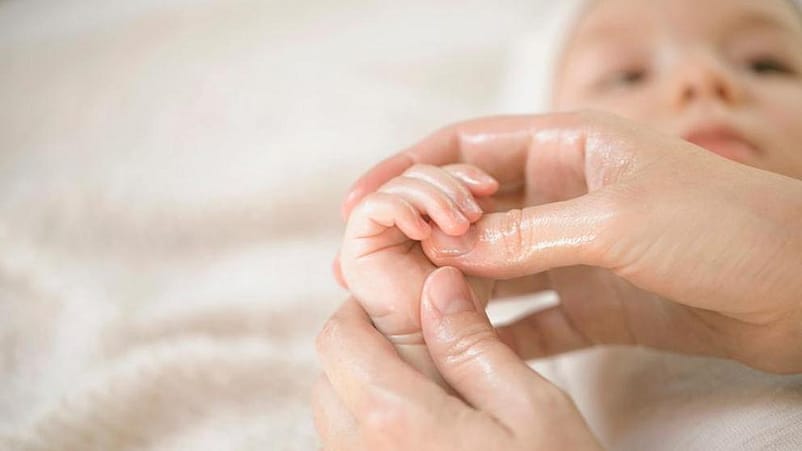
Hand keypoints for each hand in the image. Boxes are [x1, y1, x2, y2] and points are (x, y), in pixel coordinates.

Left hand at [314, 267, 601, 449]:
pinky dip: (371, 432)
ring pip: (333, 420)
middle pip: (327, 380)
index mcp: (397, 421)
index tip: (401, 309)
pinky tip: (426, 435)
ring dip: (364, 394)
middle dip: (362, 352)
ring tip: (429, 395)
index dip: (361, 311)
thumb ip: (473, 344)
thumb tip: (437, 285)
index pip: (337, 341)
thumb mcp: (530, 407)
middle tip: (421, 351)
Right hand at [342, 110, 801, 373]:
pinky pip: (532, 315)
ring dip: (450, 281)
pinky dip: (498, 329)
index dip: (408, 170)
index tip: (361, 203)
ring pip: (495, 263)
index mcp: (570, 146)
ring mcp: (579, 248)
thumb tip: (448, 247)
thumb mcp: (614, 220)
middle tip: (364, 263)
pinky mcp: (598, 298)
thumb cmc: (725, 226)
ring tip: (398, 303)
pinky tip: (460, 347)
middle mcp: (567, 193)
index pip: (468, 148)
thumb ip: (527, 234)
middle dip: (418, 233)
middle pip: (473, 208)